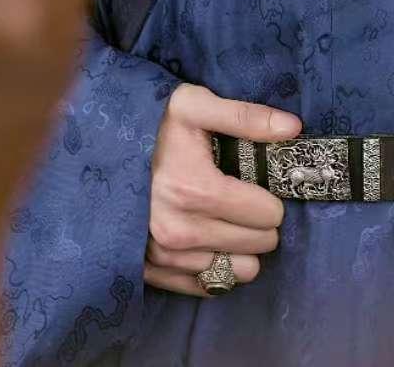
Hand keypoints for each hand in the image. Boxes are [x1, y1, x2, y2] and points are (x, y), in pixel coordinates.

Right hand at [144, 83, 301, 296]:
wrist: (100, 148)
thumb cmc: (154, 124)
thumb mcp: (195, 105)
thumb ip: (246, 117)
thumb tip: (293, 129)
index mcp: (194, 190)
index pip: (266, 214)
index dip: (269, 197)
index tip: (258, 185)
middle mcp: (178, 231)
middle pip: (257, 245)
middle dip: (259, 223)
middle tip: (244, 201)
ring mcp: (164, 256)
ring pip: (238, 272)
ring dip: (242, 249)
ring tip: (229, 222)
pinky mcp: (152, 271)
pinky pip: (207, 286)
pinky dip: (218, 268)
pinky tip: (211, 242)